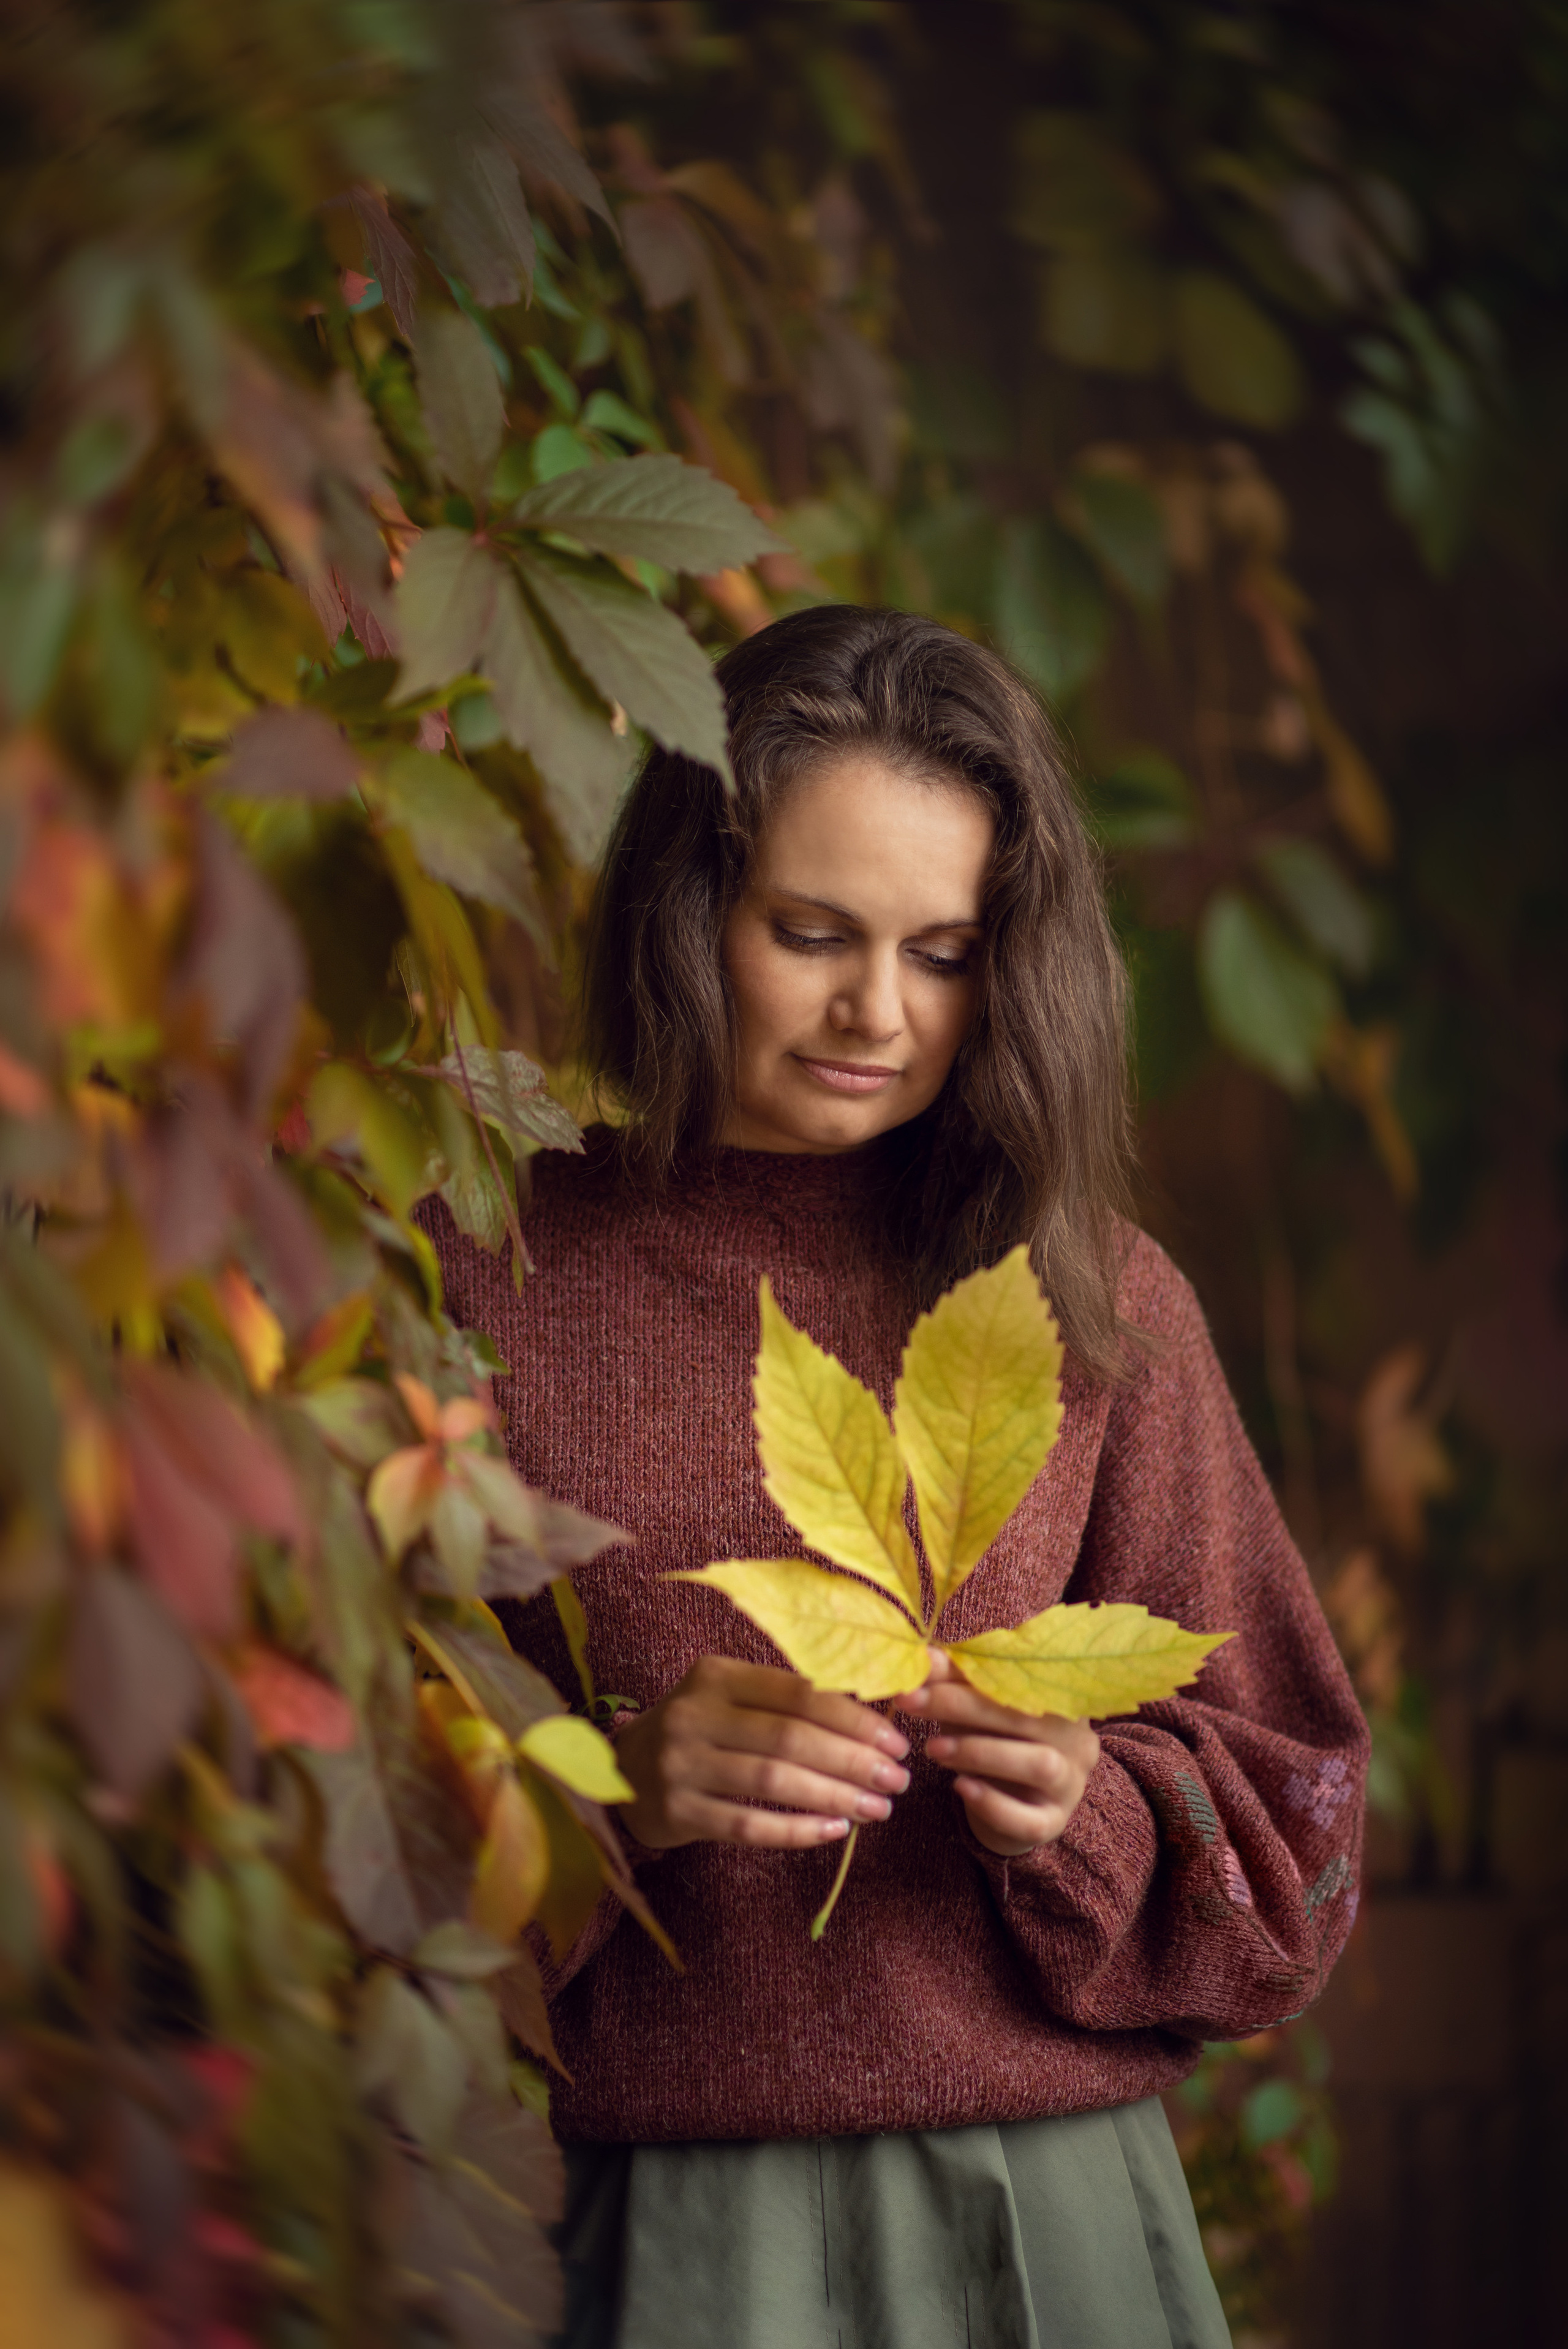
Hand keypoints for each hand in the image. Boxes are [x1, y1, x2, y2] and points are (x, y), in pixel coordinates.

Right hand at [615, 1655, 910, 1851]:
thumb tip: (876, 1707)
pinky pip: (748, 1826)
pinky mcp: (678, 1811)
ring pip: (772, 1782)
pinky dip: (796, 1830)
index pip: (798, 1692)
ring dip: (833, 1797)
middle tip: (898, 1779)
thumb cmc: (702, 1730)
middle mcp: (695, 1714)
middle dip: (853, 1760)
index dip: (853, 1716)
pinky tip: (834, 1831)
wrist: (626, 1771)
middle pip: (789, 1737)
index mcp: (717, 1675)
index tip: (896, 1740)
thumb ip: (789, 1699)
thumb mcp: (733, 1698)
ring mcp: (682, 1764)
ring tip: (879, 1808)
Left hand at [895, 1650, 1099, 1856]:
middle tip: (913, 1703)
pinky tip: (960, 1787)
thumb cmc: (993, 1740)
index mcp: (1062, 1698)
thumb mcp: (972, 1706)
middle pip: (1028, 1716)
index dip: (972, 1670)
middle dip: (964, 1706)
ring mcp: (1071, 1783)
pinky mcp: (1055, 1822)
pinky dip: (993, 1803)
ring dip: (980, 1753)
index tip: (922, 1668)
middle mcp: (1076, 1738)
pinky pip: (1031, 1819)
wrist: (1010, 1804)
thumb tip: (923, 1657)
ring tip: (934, 1749)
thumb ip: (952, 1680)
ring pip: (1039, 1764)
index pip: (1024, 1676)